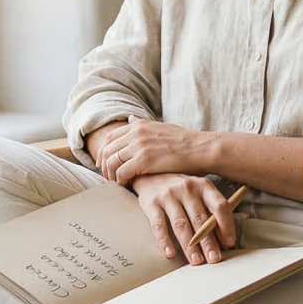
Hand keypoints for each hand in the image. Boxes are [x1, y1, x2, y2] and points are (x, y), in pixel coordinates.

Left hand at [93, 115, 208, 184]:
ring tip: (117, 182)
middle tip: (107, 177)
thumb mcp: (159, 126)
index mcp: (138, 125)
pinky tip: (126, 185)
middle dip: (103, 165)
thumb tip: (129, 118)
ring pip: (112, 162)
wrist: (199, 149)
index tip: (103, 163)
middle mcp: (136, 133)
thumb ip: (142, 123)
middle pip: (107, 150)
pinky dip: (120, 181)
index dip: (103, 152)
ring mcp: (139, 146)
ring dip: (111, 175)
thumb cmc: (183, 141)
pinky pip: (122, 173)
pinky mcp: (143, 161)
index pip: (110, 137)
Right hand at [131, 173, 237, 264]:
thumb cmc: (180, 188)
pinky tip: (170, 253)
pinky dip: (165, 241)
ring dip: (189, 246)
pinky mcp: (151, 203)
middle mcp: (187, 188)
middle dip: (208, 242)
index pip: (220, 205)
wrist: (150, 173)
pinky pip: (159, 225)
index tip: (229, 242)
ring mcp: (168, 195)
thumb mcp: (198, 191)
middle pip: (200, 219)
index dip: (226, 225)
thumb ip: (210, 210)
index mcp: (203, 186)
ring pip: (181, 224)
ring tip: (196, 261)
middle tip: (214, 259)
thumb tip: (223, 238)